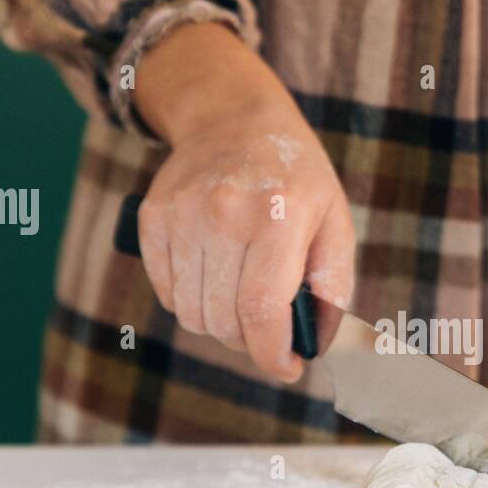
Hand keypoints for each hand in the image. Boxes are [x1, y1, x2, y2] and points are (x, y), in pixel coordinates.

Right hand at [133, 23, 353, 381]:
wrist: (234, 118)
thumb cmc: (296, 180)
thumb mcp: (335, 222)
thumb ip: (333, 288)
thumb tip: (317, 347)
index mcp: (278, 216)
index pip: (262, 310)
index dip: (272, 355)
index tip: (287, 369)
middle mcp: (224, 214)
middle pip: (223, 320)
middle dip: (250, 341)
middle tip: (267, 328)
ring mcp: (181, 215)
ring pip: (191, 314)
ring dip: (218, 323)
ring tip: (241, 299)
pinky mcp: (152, 218)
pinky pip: (167, 292)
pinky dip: (190, 300)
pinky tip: (214, 276)